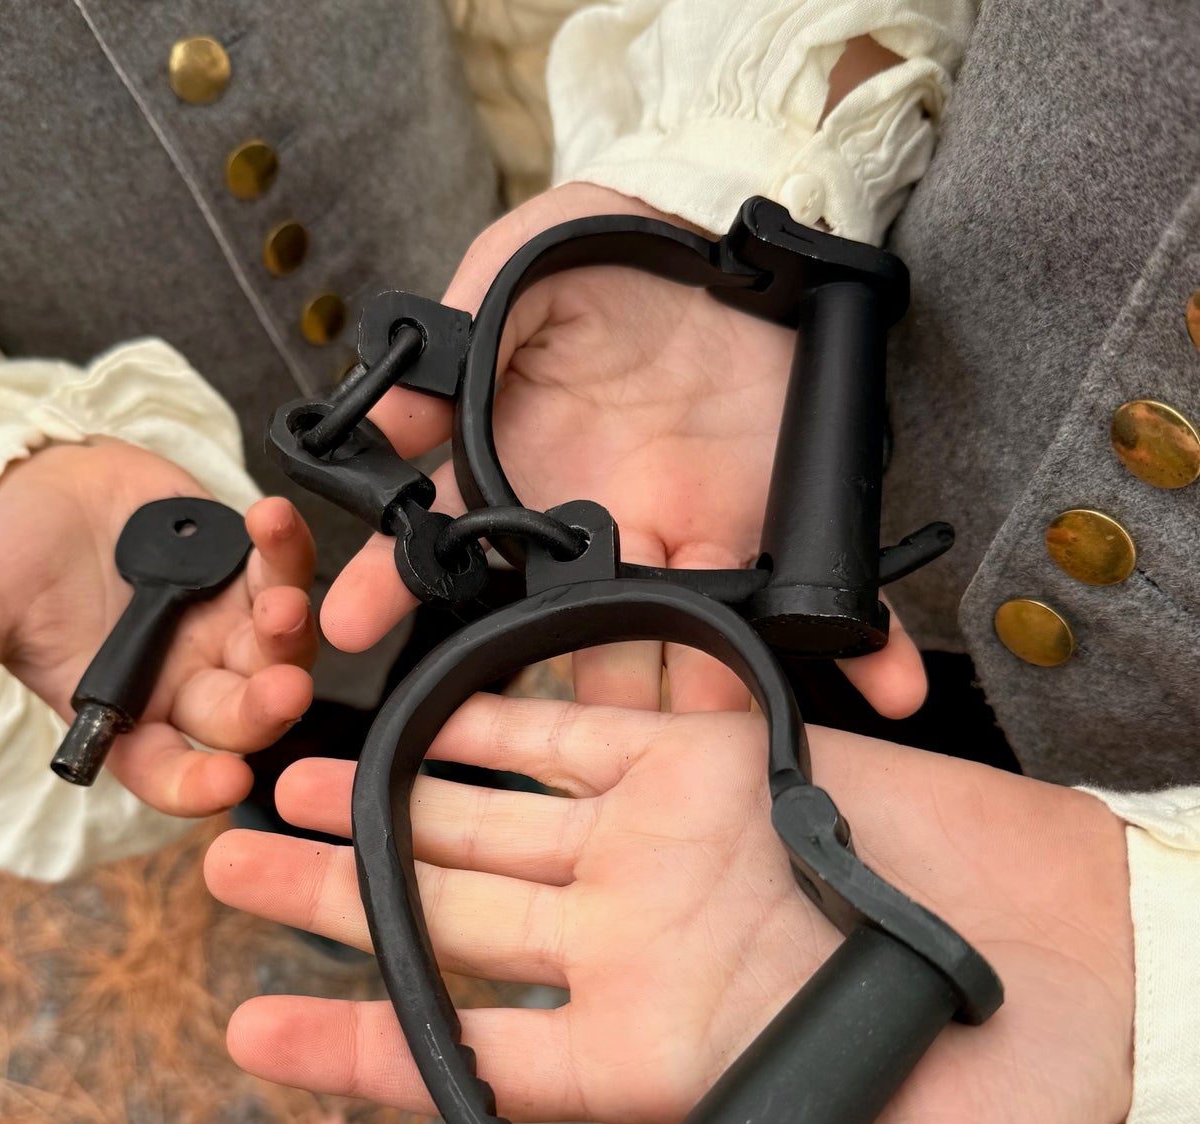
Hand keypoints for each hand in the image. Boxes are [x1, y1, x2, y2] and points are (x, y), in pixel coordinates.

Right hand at [0, 440, 316, 815]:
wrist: (44, 483)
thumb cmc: (8, 559)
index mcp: (125, 716)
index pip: (168, 772)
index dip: (197, 786)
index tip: (223, 782)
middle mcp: (185, 684)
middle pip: (240, 718)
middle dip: (265, 709)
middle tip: (283, 690)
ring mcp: (224, 630)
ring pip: (278, 652)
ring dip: (288, 635)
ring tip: (279, 604)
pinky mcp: (248, 573)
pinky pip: (282, 571)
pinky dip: (285, 550)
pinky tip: (271, 519)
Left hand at [209, 695, 1132, 1123]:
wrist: (1082, 945)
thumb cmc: (1007, 1092)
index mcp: (648, 1051)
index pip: (467, 1059)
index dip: (354, 1048)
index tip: (248, 1032)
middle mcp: (626, 944)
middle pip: (442, 919)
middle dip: (328, 895)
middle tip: (224, 866)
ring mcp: (655, 846)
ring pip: (481, 817)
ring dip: (384, 799)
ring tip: (283, 786)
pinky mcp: (699, 760)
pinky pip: (568, 735)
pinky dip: (489, 720)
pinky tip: (417, 717)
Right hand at [322, 182, 925, 715]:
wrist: (718, 249)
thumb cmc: (604, 261)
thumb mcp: (516, 275)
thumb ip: (453, 341)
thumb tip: (386, 413)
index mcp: (532, 482)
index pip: (454, 546)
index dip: (402, 588)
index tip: (348, 629)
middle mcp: (603, 533)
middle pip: (577, 637)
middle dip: (576, 698)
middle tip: (574, 750)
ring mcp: (691, 540)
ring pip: (692, 644)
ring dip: (710, 704)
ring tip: (726, 761)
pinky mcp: (769, 528)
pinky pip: (817, 594)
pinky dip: (859, 645)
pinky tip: (888, 684)